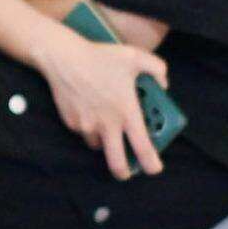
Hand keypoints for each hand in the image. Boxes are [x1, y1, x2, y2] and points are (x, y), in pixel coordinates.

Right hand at [38, 24, 171, 181]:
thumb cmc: (101, 56)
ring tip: (107, 125)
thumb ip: (157, 69)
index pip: (142, 147)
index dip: (151, 163)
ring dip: (105, 141)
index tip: (155, 169)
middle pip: (117, 163)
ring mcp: (88, 126)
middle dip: (124, 172)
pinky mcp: (72, 123)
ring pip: (99, 145)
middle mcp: (107, 125)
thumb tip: (164, 86)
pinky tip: (90, 108)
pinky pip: (84, 132)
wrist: (63, 58)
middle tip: (127, 171)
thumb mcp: (136, 56)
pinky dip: (90, 127)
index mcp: (126, 112)